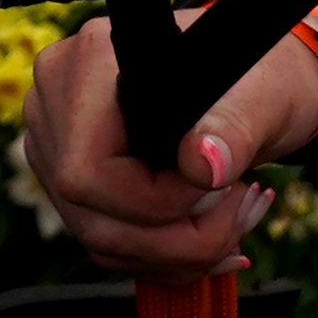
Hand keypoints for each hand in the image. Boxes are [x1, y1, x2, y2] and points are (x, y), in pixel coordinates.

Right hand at [28, 5, 317, 283]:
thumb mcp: (263, 96)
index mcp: (89, 62)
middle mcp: (55, 101)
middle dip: (180, 238)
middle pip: (90, 213)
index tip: (224, 185)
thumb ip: (234, 128)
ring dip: (179, 253)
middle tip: (241, 211)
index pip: (88, 170)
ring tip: (235, 221)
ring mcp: (54, 143)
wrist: (251, 86)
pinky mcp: (69, 179)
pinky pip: (108, 242)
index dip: (157, 201)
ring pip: (99, 238)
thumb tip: (203, 168)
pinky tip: (210, 235)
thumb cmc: (256, 78)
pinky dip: (166, 255)